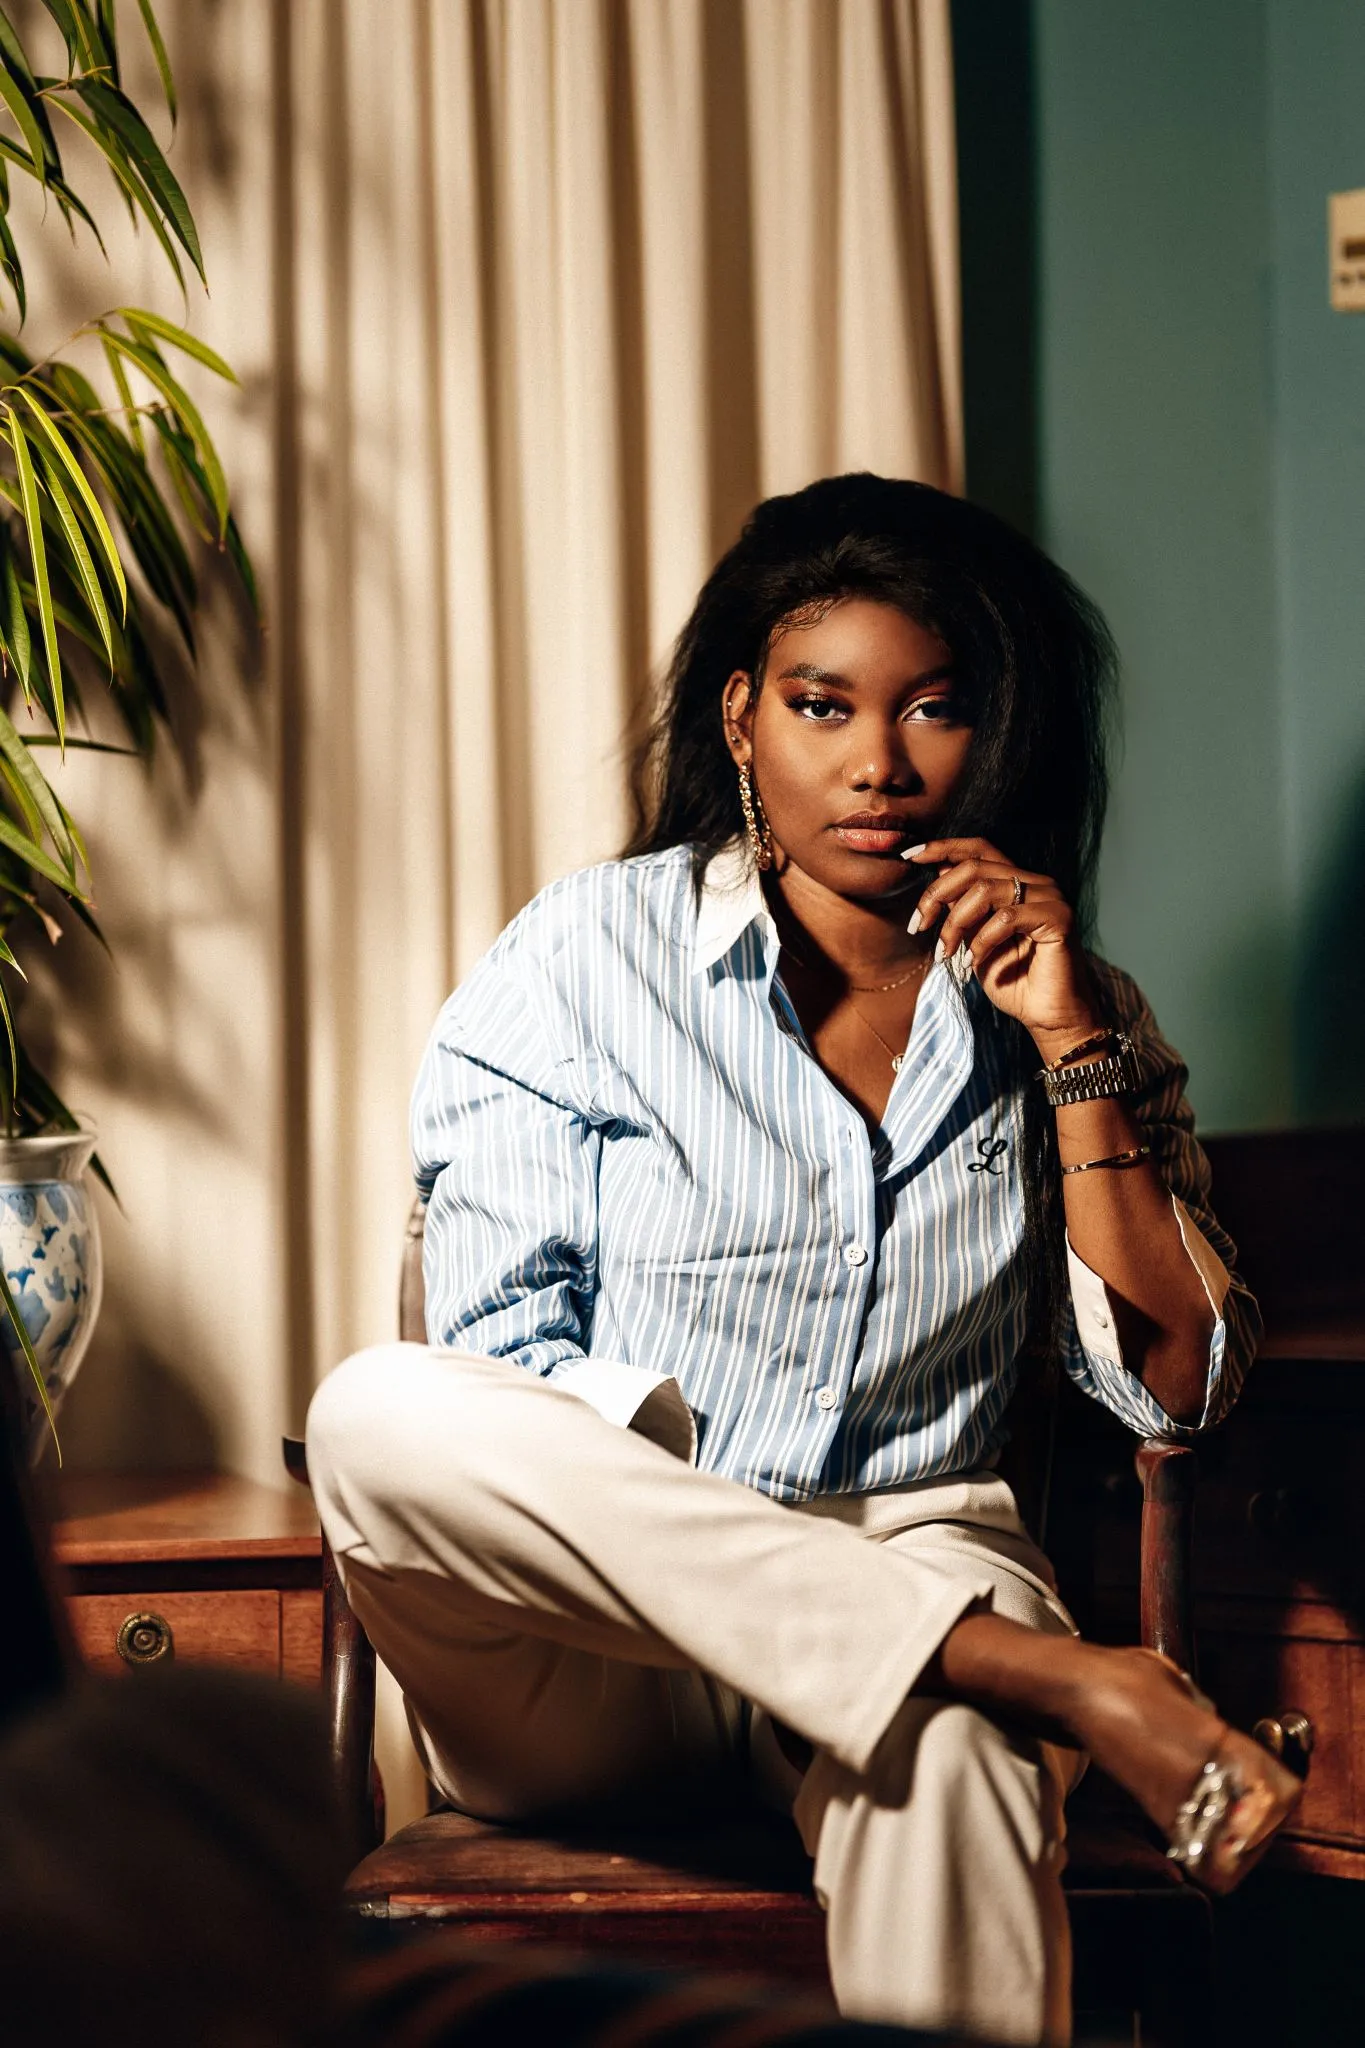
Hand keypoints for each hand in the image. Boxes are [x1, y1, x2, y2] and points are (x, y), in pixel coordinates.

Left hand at [905, 838, 1099, 1053]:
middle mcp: (1035, 882)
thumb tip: (935, 877)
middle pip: (974, 866)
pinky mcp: (1058, 918)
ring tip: (944, 954)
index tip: (909, 857)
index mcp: (1016, 882)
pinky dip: (981, 942)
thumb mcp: (973, 939)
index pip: (978, 849)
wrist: (1046, 1016)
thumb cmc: (1011, 980)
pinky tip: (971, 964)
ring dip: (954, 924)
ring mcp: (1049, 897)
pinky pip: (1006, 918)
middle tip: (917, 927)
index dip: (943, 847)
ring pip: (985, 890)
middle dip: (936, 895)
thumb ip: (961, 909)